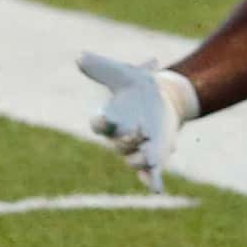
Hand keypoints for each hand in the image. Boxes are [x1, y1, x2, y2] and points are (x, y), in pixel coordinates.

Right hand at [79, 51, 197, 192]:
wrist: (165, 98)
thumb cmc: (139, 88)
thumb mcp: (124, 74)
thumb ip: (102, 68)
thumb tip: (80, 56)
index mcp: (111, 119)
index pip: (100, 124)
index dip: (100, 122)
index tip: (103, 117)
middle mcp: (121, 138)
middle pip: (119, 144)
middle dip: (129, 139)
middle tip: (142, 129)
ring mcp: (137, 150)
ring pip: (134, 161)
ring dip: (142, 158)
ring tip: (151, 152)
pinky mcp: (153, 158)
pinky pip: (149, 175)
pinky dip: (152, 182)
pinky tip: (157, 190)